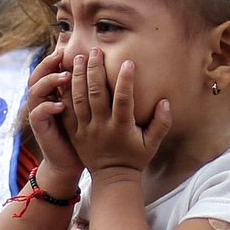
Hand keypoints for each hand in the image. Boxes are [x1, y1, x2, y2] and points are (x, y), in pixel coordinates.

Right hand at [26, 49, 82, 186]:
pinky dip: (47, 107)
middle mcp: (44, 100)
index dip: (56, 58)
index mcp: (55, 93)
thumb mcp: (88, 109)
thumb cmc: (85, 134)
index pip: (50, 69)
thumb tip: (110, 68)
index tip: (72, 49)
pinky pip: (37, 113)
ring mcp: (39, 113)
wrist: (71, 161)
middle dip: (48, 63)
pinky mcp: (39, 128)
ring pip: (34, 90)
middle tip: (63, 54)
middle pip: (37, 74)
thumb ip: (92, 90)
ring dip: (48, 81)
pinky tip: (60, 105)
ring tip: (65, 77)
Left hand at [64, 50, 169, 173]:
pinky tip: (64, 77)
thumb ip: (161, 123)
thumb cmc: (135, 158)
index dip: (125, 80)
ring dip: (78, 76)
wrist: (112, 178)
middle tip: (95, 50)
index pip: (123, 99)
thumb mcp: (152, 144)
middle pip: (96, 94)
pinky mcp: (74, 132)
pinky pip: (67, 110)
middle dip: (95, 70)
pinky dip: (65, 93)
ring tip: (78, 57)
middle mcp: (102, 126)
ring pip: (79, 99)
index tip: (127, 62)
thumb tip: (165, 102)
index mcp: (121, 127)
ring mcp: (86, 129)